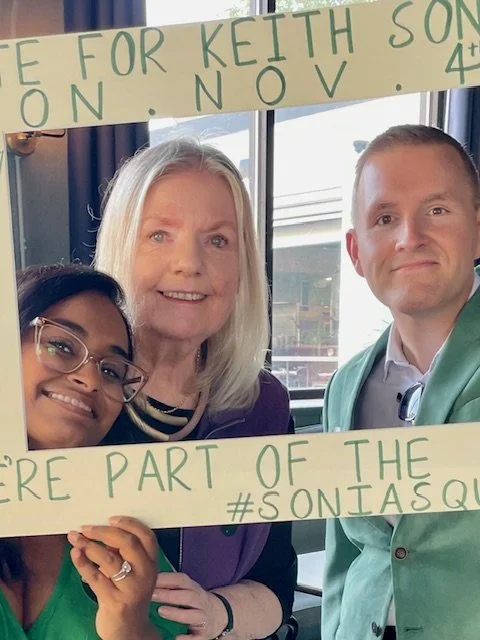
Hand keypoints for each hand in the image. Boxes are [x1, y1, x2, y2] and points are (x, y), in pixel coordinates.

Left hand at [68, 515, 157, 639]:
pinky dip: (83, 563)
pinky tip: (75, 554)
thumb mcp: (133, 571)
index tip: (110, 518)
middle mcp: (145, 573)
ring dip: (89, 546)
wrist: (128, 629)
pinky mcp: (114, 601)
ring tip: (75, 538)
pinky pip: (95, 578)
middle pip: (128, 543)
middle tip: (86, 527)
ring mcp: (131, 588)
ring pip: (109, 559)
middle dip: (104, 532)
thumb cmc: (128, 592)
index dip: (129, 523)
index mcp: (152, 561)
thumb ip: (122, 552)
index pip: (146, 536)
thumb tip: (98, 530)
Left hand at [152, 572, 227, 639]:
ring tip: (161, 611)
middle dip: (169, 595)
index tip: (152, 579)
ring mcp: (203, 617)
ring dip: (177, 613)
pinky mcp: (205, 633)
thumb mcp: (187, 589)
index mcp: (194, 588)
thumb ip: (172, 586)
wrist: (220, 613)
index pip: (181, 580)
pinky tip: (177, 638)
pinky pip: (197, 637)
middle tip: (152, 595)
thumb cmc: (195, 600)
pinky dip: (187, 638)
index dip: (167, 579)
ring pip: (192, 615)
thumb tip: (149, 581)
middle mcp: (200, 601)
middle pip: (187, 596)